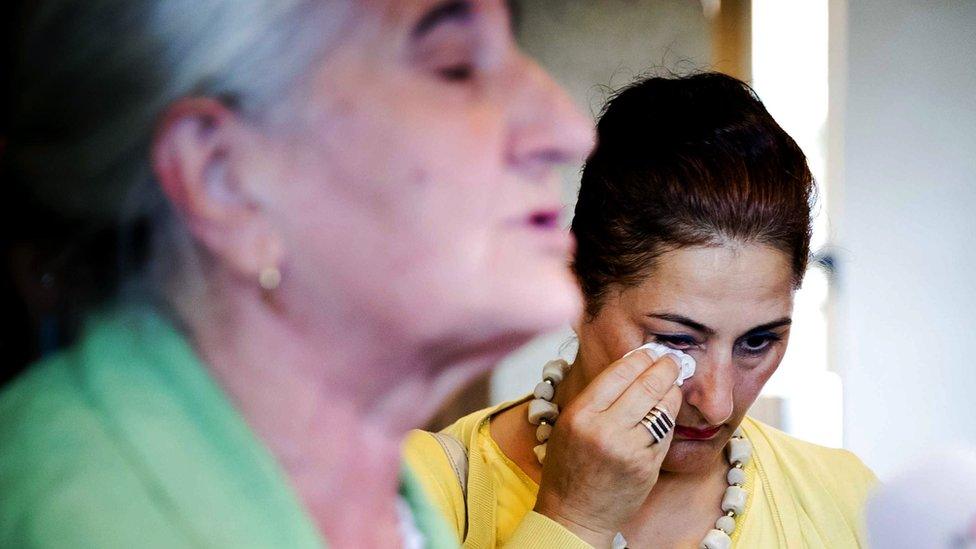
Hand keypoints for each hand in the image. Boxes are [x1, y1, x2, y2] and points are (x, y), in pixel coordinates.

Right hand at [533, 349, 682, 546]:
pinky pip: (666, 432)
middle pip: (645, 386)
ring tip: (673, 381)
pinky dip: (670, 417)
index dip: (639, 358)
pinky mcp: (648, 466)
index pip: (618, 374)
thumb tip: (629, 368)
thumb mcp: (568, 425)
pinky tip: (669, 409)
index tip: (649, 352)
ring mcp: (630, 450)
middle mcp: (605, 430)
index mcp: (580, 415)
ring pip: (662, 408)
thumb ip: (596, 398)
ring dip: (672, 391)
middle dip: (664, 368)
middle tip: (672, 360)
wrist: (574, 514)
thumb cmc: (568, 469)